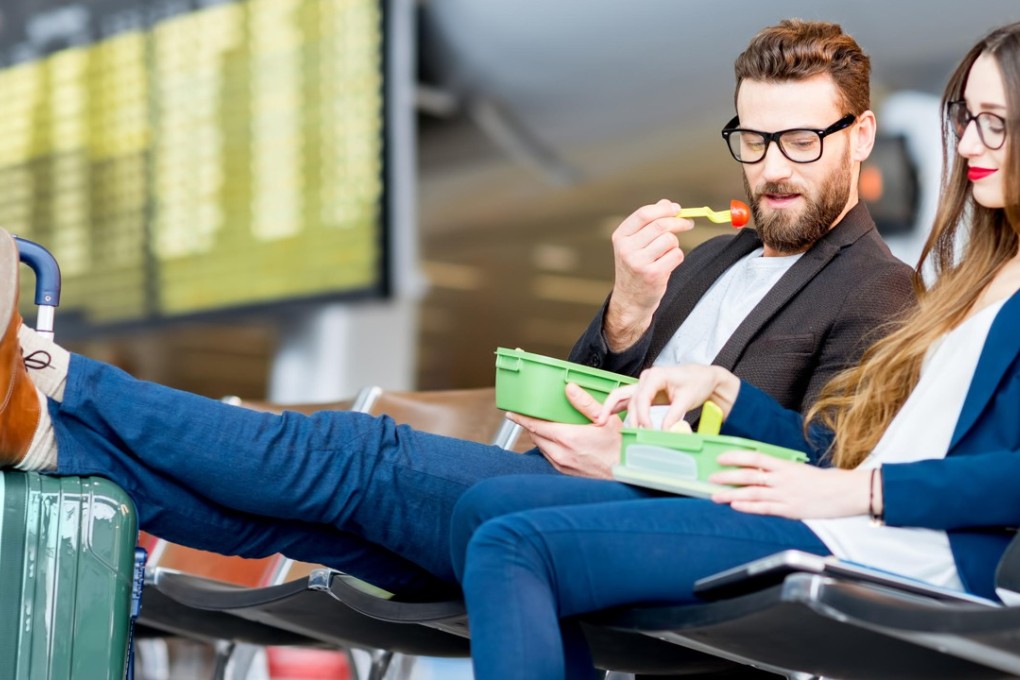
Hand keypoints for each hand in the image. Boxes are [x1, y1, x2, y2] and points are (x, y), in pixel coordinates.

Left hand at [507, 383, 622, 478]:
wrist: (624, 472)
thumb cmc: (617, 447)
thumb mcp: (605, 420)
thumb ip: (585, 402)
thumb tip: (570, 388)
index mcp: (567, 438)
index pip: (535, 426)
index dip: (521, 418)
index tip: (511, 412)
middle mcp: (560, 453)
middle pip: (535, 435)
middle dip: (531, 424)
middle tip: (529, 414)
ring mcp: (561, 464)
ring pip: (541, 446)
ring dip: (539, 435)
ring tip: (544, 425)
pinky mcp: (564, 471)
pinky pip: (549, 456)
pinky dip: (548, 446)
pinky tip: (557, 439)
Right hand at [596, 365, 739, 430]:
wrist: (704, 377)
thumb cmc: (697, 382)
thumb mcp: (687, 399)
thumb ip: (674, 416)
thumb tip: (664, 432)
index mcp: (656, 375)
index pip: (642, 398)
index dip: (642, 416)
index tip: (648, 430)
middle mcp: (646, 378)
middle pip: (629, 398)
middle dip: (625, 415)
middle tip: (624, 433)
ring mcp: (644, 384)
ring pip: (623, 397)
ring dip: (612, 409)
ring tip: (601, 422)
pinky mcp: (645, 392)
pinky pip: (627, 399)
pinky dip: (616, 407)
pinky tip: (606, 416)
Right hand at [604, 200, 693, 350]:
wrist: (630, 300)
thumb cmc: (635, 267)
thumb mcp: (635, 243)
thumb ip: (649, 223)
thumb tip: (667, 203)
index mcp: (620, 237)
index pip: (644, 214)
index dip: (664, 209)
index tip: (677, 209)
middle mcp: (626, 249)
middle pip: (661, 225)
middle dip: (679, 222)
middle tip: (688, 224)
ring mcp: (639, 263)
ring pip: (670, 240)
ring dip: (675, 244)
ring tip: (667, 252)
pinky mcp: (652, 275)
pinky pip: (676, 255)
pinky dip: (677, 257)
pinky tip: (667, 264)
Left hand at [709, 451, 870, 519]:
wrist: (846, 493)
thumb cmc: (824, 481)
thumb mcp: (800, 470)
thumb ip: (780, 470)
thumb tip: (759, 468)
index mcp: (785, 465)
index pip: (755, 457)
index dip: (736, 456)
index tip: (721, 457)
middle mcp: (782, 478)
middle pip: (749, 475)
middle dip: (727, 476)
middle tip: (712, 478)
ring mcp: (785, 494)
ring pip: (752, 492)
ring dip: (731, 493)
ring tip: (715, 495)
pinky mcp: (790, 510)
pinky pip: (765, 508)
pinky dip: (748, 506)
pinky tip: (735, 505)